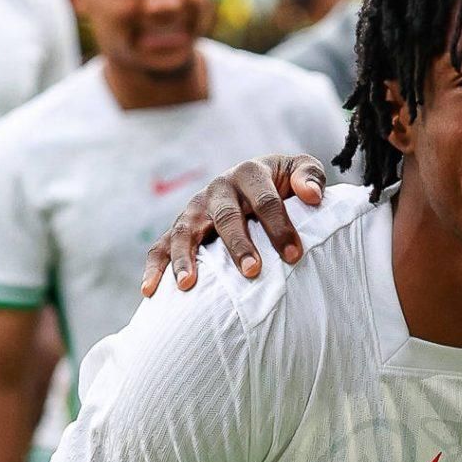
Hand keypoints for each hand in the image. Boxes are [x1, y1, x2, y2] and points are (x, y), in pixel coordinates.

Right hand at [141, 154, 326, 295]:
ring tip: (188, 284)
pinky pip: (160, 246)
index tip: (294, 255)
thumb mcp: (298, 170)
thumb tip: (312, 195)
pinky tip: (150, 291)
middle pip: (226, 216)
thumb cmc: (282, 184)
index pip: (265, 199)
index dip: (279, 226)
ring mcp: (196, 209)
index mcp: (249, 174)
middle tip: (252, 271)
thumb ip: (309, 176)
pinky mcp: (181, 229)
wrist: (254, 182)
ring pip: (185, 231)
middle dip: (238, 244)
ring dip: (185, 257)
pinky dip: (154, 267)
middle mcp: (219, 189)